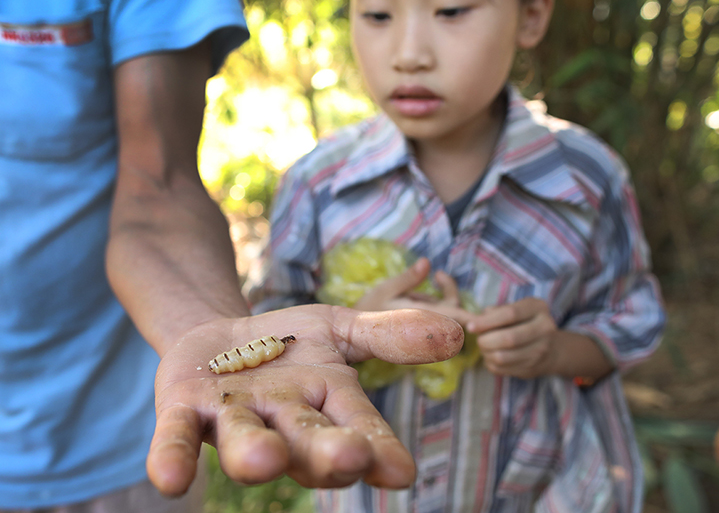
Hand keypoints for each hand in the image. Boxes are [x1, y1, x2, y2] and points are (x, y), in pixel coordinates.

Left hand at [147, 305, 462, 495]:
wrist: (220, 335)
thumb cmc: (290, 342)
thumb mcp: (340, 328)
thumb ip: (389, 335)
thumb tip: (457, 333)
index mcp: (328, 404)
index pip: (361, 429)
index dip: (379, 450)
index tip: (401, 472)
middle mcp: (285, 421)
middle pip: (309, 442)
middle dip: (328, 452)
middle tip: (347, 458)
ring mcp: (234, 418)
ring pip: (247, 442)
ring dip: (255, 454)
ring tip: (264, 460)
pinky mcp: (185, 410)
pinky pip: (178, 439)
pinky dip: (175, 458)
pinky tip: (170, 480)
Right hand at [353, 258, 472, 323]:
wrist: (359, 331)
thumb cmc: (370, 310)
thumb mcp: (385, 290)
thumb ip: (408, 278)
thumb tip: (426, 261)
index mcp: (422, 319)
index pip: (454, 319)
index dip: (467, 316)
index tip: (469, 306)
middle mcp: (428, 324)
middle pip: (455, 312)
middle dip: (451, 291)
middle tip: (438, 276)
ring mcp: (428, 323)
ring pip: (449, 309)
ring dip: (446, 291)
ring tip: (436, 276)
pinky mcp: (425, 319)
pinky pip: (442, 308)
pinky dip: (442, 294)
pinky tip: (435, 279)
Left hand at [466, 297, 557, 378]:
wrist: (551, 348)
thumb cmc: (523, 323)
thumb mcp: (512, 309)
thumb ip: (491, 312)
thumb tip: (468, 319)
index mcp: (538, 308)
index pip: (510, 314)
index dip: (487, 321)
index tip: (470, 326)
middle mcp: (544, 329)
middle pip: (508, 338)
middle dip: (485, 340)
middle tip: (479, 339)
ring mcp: (541, 351)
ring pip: (502, 357)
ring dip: (486, 353)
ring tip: (485, 347)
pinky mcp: (532, 368)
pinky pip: (502, 369)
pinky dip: (490, 363)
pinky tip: (492, 356)